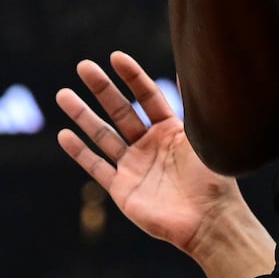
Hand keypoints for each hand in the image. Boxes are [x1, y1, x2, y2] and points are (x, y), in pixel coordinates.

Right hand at [55, 51, 245, 255]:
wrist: (209, 220)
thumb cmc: (215, 180)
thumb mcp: (206, 138)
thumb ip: (196, 107)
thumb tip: (196, 68)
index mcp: (172, 130)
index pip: (148, 97)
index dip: (133, 78)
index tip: (116, 57)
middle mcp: (150, 145)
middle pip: (121, 111)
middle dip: (102, 89)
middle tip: (84, 66)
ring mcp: (134, 166)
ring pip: (103, 135)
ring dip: (83, 115)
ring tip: (63, 94)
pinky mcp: (122, 188)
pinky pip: (97, 167)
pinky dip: (81, 152)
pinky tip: (64, 135)